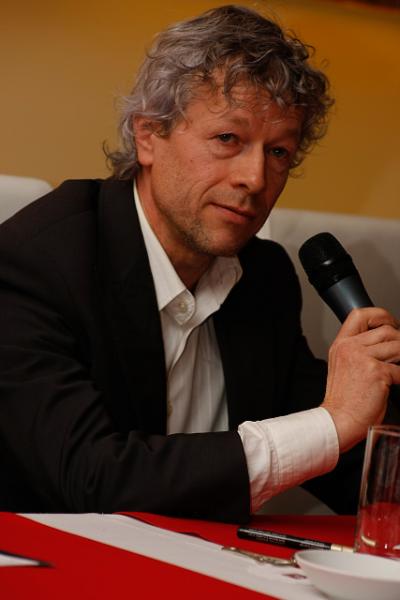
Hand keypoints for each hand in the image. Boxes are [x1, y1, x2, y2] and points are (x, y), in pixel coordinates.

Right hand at [322, 307, 399, 451]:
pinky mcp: (377, 372)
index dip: (380, 316)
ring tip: (397, 369)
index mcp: (341, 344)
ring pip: (398, 346)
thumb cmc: (344, 400)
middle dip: (399, 342)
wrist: (339, 421)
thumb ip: (357, 351)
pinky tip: (397, 384)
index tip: (390, 325)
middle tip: (399, 355)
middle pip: (386, 330)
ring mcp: (363, 358)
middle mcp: (350, 348)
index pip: (360, 315)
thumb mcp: (343, 366)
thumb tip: (385, 343)